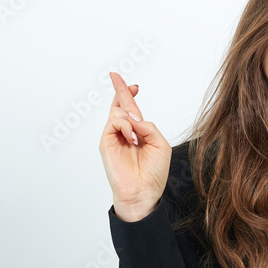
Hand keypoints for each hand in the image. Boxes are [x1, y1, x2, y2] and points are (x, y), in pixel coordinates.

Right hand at [98, 71, 171, 220]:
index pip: (132, 110)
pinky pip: (114, 123)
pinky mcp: (106, 142)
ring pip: (117, 113)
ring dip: (130, 119)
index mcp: (139, 132)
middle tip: (116, 76)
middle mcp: (125, 133)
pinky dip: (125, 126)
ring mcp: (114, 137)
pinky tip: (133, 139)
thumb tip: (133, 117)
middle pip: (119, 105)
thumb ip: (148, 126)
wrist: (143, 191)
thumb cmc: (154, 172)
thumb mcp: (160, 144)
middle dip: (120, 89)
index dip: (130, 94)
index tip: (135, 85)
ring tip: (137, 138)